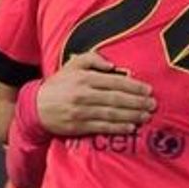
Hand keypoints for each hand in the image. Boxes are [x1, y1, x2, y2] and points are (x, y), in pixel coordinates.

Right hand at [39, 51, 154, 134]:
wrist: (36, 106)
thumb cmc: (59, 84)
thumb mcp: (72, 65)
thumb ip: (93, 59)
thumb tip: (113, 65)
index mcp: (84, 78)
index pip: (114, 82)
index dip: (134, 87)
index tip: (148, 90)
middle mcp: (83, 94)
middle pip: (116, 99)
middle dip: (137, 102)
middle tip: (152, 104)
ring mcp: (80, 112)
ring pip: (111, 114)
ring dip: (131, 116)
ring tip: (146, 116)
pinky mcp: (78, 126)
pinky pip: (102, 127)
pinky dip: (117, 128)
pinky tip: (130, 127)